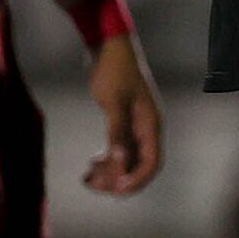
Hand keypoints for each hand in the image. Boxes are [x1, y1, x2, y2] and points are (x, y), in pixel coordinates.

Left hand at [85, 32, 162, 193]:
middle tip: (93, 185)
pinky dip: (106, 161)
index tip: (114, 189)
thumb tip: (119, 161)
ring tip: (86, 177)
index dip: (136, 180)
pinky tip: (89, 165)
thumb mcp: (113, 102)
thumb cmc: (114, 71)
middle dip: (118, 180)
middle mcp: (146, 129)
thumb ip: (117, 132)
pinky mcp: (123, 122)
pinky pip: (118, 150)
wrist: (110, 48)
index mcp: (151, 125)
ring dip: (109, 173)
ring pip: (127, 160)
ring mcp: (135, 126)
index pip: (152, 163)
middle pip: (139, 166)